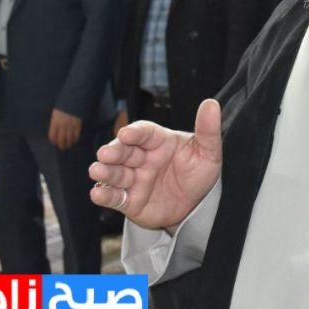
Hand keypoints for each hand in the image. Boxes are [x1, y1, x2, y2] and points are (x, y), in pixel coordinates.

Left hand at [49, 109, 82, 149]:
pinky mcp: (77, 126)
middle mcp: (62, 126)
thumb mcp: (56, 114)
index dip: (54, 142)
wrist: (73, 101)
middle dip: (61, 145)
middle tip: (62, 147)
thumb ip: (55, 123)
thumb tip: (56, 133)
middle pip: (61, 140)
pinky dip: (75, 139)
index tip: (55, 143)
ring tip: (69, 145)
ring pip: (69, 139)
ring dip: (69, 144)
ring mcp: (70, 126)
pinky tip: (74, 140)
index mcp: (55, 123)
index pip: (52, 136)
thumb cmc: (63, 107)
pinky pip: (76, 136)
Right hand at [90, 98, 223, 231]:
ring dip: (105, 172)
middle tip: (105, 153)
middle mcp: (143, 158)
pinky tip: (97, 193)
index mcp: (159, 141)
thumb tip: (211, 104)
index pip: (144, 133)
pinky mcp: (130, 200)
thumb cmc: (199, 172)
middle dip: (113, 151)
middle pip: (124, 151)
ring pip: (115, 173)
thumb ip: (208, 129)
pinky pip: (115, 196)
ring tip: (96, 170)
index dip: (135, 132)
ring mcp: (135, 179)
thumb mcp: (208, 152)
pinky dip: (105, 195)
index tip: (126, 133)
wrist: (197, 205)